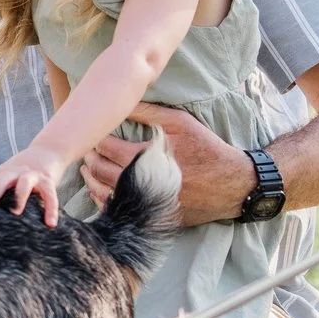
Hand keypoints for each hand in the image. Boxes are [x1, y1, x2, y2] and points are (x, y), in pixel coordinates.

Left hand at [0, 144, 68, 225]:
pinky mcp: (48, 181)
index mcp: (2, 172)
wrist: (48, 151)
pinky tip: (50, 224)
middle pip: (2, 179)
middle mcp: (15, 172)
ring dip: (19, 196)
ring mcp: (32, 175)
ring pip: (24, 183)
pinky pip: (50, 195)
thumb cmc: (21, 172)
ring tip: (15, 212)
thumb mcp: (6, 176)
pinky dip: (50, 209)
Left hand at [82, 105, 251, 224]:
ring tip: (88, 171)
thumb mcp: (181, 123)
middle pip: (102, 172)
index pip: (107, 148)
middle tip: (86, 151)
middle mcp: (142, 183)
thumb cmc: (206, 149)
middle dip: (90, 160)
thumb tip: (123, 101)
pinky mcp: (152, 216)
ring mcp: (146, 203)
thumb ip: (149, 112)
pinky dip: (106, 201)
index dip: (96, 141)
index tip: (93, 135)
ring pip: (106, 195)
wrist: (232, 184)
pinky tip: (102, 192)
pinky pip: (121, 212)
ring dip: (92, 182)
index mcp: (145, 158)